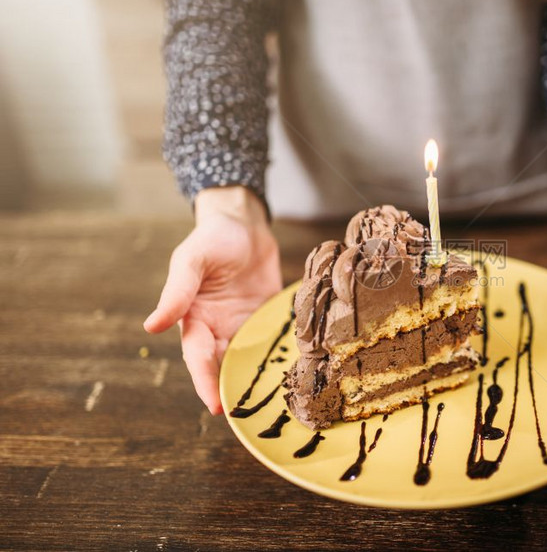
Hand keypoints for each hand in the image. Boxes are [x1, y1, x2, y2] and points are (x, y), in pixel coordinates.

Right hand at [143, 187, 281, 414]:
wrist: (245, 223)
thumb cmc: (213, 237)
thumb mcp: (192, 259)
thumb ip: (177, 292)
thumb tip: (151, 326)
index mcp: (195, 320)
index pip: (198, 358)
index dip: (205, 383)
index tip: (216, 407)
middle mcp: (219, 329)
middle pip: (225, 367)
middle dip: (235, 391)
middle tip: (251, 419)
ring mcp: (245, 326)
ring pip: (250, 361)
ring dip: (260, 380)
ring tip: (278, 406)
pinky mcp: (268, 319)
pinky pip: (273, 343)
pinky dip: (282, 359)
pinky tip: (299, 375)